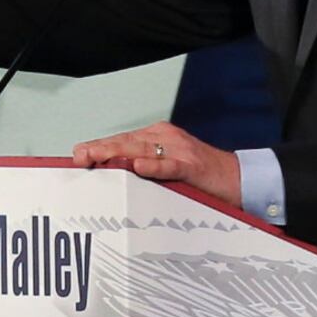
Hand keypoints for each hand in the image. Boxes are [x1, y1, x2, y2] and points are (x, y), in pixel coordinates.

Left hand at [74, 123, 238, 207]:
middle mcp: (166, 138)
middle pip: (126, 142)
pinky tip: (138, 167)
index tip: (77, 156)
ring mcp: (180, 150)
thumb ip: (142, 167)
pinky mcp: (193, 166)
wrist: (239, 179)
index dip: (99, 147)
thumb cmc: (200, 177)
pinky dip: (154, 166)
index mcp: (158, 137)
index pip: (122, 140)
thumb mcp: (166, 168)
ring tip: (96, 158)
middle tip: (78, 157)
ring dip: (117, 154)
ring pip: (143, 150)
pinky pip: (170, 165)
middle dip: (100, 149)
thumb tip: (110, 173)